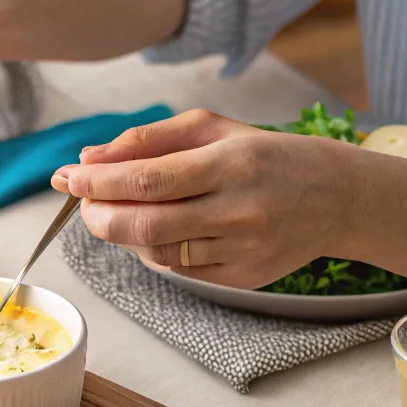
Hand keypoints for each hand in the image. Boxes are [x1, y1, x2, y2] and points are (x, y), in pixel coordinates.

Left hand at [51, 110, 359, 288]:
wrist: (338, 197)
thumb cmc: (265, 156)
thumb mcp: (212, 130)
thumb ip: (148, 141)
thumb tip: (90, 159)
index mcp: (231, 163)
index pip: (146, 178)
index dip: (97, 182)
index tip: (67, 178)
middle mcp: (239, 209)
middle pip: (145, 224)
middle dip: (99, 216)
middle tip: (83, 204)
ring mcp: (243, 248)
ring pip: (157, 252)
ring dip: (123, 234)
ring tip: (118, 213)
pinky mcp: (244, 277)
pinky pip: (178, 270)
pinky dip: (153, 252)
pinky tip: (154, 232)